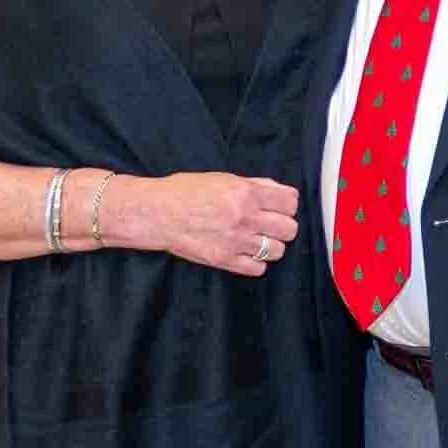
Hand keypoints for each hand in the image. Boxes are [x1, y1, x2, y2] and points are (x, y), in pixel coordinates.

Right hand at [134, 172, 298, 275]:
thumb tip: (279, 191)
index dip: (287, 204)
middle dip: (283, 225)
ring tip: (258, 239)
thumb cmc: (185, 192)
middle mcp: (245, 217)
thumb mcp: (223, 178)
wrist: (157, 213)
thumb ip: (254, 185)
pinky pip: (258, 268)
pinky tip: (246, 252)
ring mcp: (236, 241)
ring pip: (278, 250)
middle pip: (289, 229)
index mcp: (246, 193)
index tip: (280, 206)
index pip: (290, 202)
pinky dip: (256, 262)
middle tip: (270, 223)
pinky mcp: (225, 260)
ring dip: (271, 244)